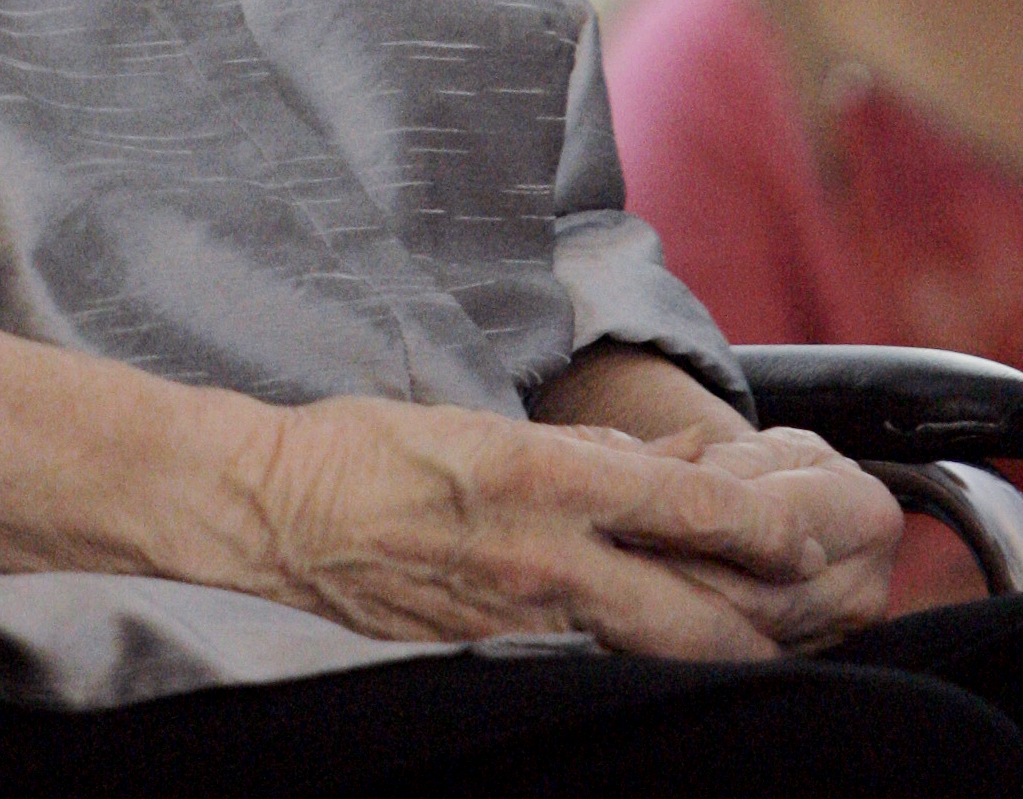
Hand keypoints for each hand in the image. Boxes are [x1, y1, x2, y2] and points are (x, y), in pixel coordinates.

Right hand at [251, 393, 901, 661]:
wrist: (277, 512)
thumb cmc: (369, 449)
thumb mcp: (482, 420)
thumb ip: (575, 452)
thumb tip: (649, 465)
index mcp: (537, 474)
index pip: (680, 502)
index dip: (755, 524)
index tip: (801, 534)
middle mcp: (541, 553)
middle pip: (686, 609)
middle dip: (757, 618)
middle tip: (801, 608)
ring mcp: (518, 616)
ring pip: (648, 648)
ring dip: (706, 645)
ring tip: (750, 639)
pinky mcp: (491, 653)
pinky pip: (587, 658)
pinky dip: (632, 653)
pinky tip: (650, 650)